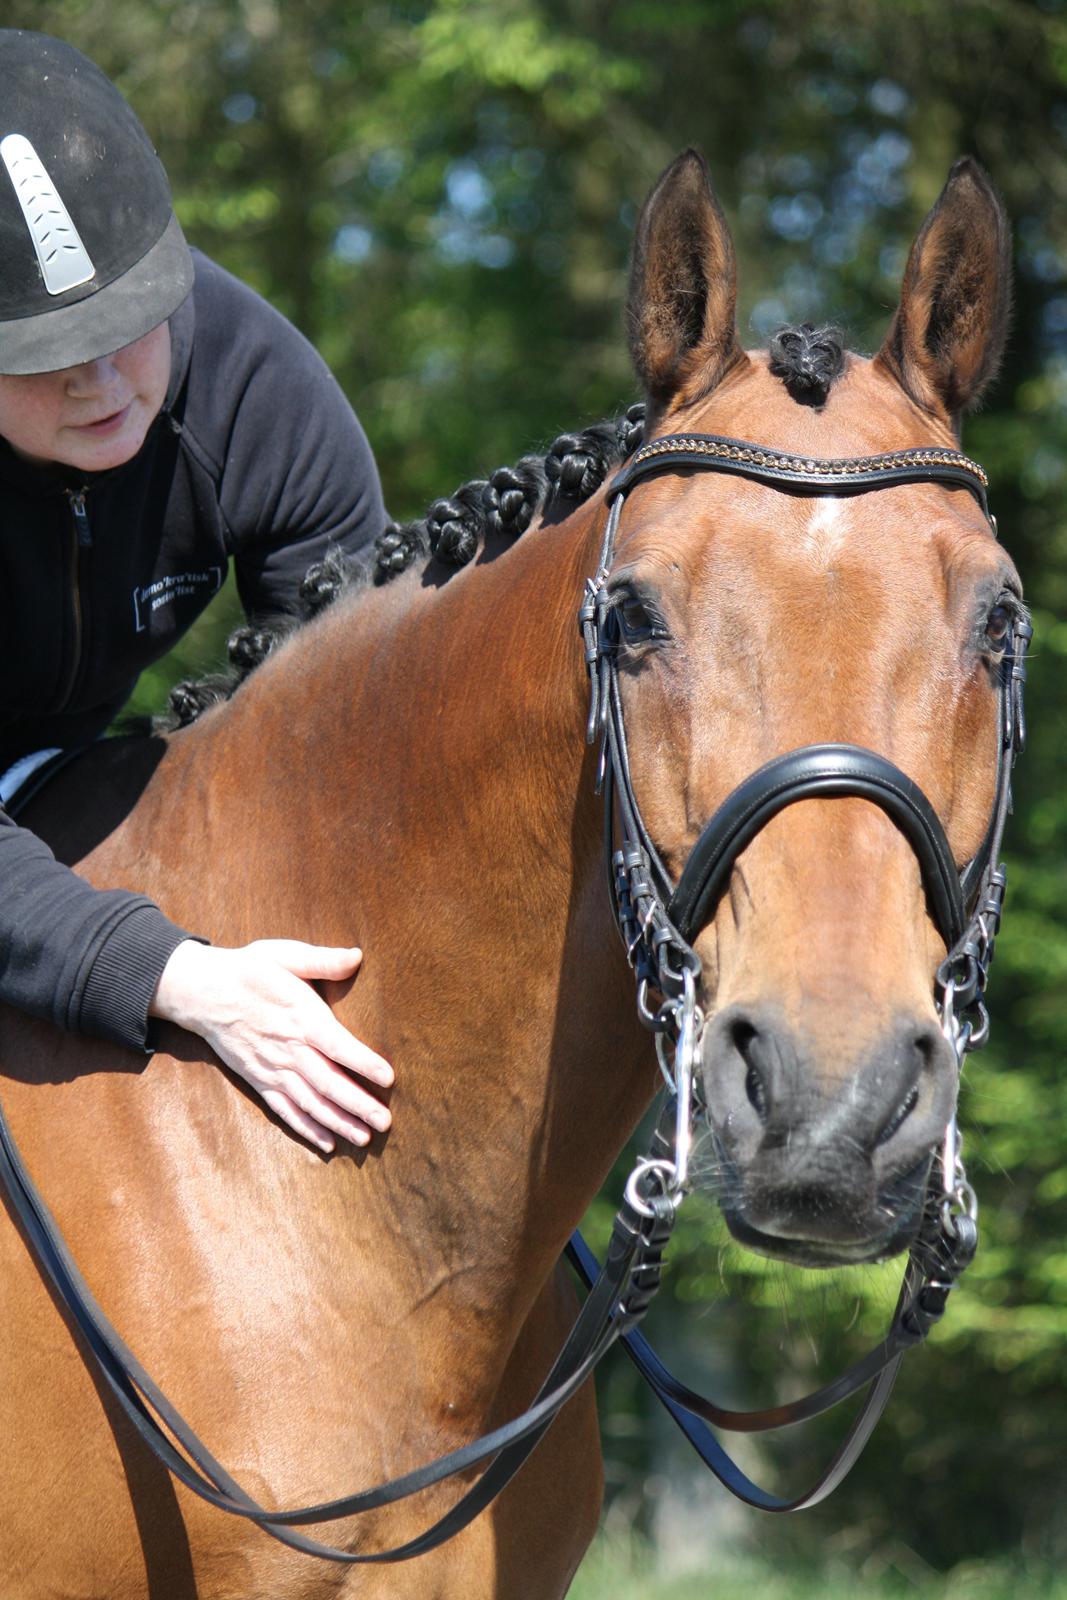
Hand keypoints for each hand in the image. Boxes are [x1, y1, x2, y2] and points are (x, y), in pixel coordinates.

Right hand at [149, 939, 392, 1153]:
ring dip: (337, 1122)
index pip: (337, 1045)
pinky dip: (306, 1129)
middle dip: (358, 1104)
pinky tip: (327, 1144)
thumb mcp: (284, 955)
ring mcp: (272, 1069)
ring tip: (364, 1139)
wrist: (202, 992)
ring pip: (309, 1103)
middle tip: (385, 1123)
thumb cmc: (250, 970)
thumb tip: (358, 955)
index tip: (388, 1077)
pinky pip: (285, 1111)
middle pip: (327, 1083)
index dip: (363, 1062)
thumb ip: (322, 960)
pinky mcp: (259, 1081)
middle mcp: (288, 1049)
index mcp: (300, 1017)